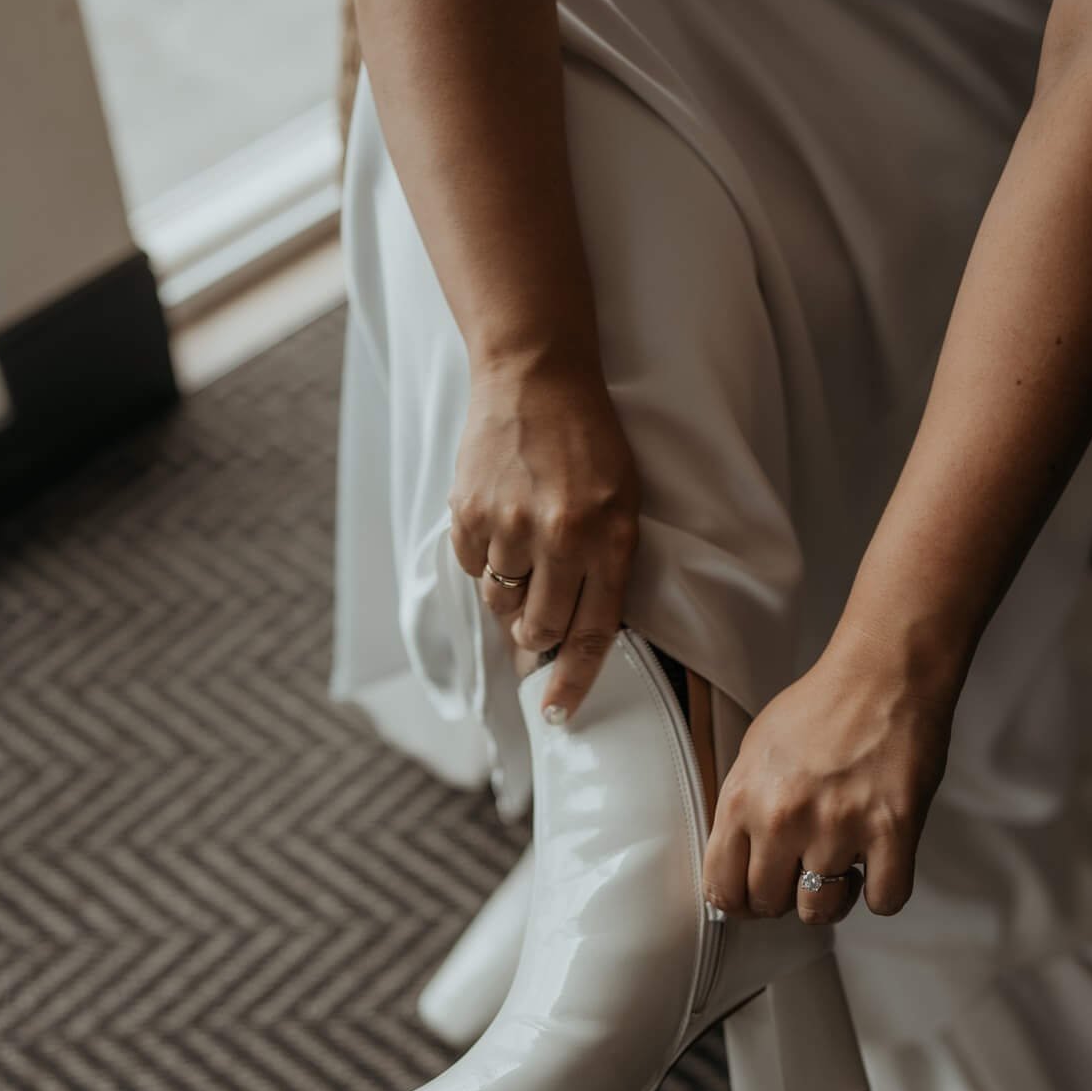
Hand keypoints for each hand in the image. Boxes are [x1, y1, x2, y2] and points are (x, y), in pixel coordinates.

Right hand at [448, 344, 641, 719]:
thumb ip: (607, 567)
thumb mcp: (622, 503)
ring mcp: (509, 525)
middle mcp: (559, 537)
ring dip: (512, 594)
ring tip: (524, 551)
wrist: (536, 376)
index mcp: (606, 538)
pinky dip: (485, 559)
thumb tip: (574, 635)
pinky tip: (500, 523)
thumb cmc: (588, 444)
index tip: (557, 714)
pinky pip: (472, 568)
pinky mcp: (469, 512)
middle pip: (541, 628)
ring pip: (502, 602)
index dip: (573, 682)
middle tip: (540, 619)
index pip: (591, 632)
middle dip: (540, 636)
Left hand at [702, 628, 956, 925]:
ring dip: (833, 899)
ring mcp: (839, 827)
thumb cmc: (823, 706)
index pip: (722, 888)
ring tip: (843, 866)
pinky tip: (880, 865)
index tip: (755, 897)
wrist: (885, 674)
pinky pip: (885, 901)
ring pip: (822, 911)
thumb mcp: (755, 752)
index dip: (739, 902)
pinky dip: (883, 892)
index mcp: (744, 798)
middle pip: (769, 905)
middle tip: (803, 872)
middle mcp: (784, 818)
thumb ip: (741, 809)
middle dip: (785, 898)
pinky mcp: (893, 830)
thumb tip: (735, 862)